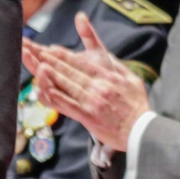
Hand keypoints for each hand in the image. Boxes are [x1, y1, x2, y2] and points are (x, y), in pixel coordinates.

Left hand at [22, 13, 149, 151]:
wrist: (142, 130)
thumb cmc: (137, 105)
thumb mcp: (131, 79)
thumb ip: (116, 65)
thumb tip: (105, 53)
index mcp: (108, 77)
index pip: (82, 62)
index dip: (65, 55)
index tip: (51, 48)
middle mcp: (99, 87)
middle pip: (72, 71)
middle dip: (53, 61)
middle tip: (37, 51)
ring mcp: (92, 102)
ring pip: (68, 86)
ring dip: (52, 75)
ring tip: (38, 65)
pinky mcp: (88, 117)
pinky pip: (69, 106)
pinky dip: (57, 98)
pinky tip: (45, 91)